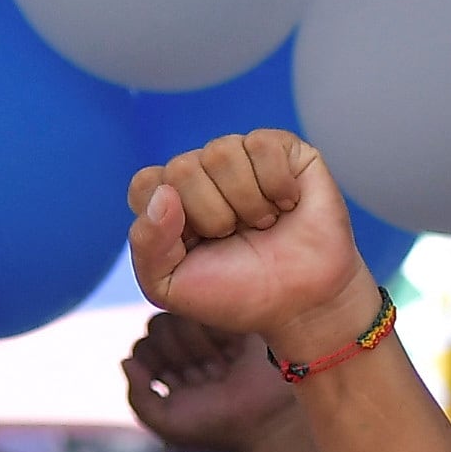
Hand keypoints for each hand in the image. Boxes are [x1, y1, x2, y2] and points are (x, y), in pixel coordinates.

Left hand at [124, 311, 297, 451]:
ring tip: (221, 365)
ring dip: (195, 344)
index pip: (142, 349)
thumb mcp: (167, 423)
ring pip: (178, 315)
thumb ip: (136, 398)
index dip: (153, 363)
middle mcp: (190, 351)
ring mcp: (212, 335)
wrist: (268, 419)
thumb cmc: (219, 426)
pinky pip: (205, 308)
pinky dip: (213, 330)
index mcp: (172, 374)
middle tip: (203, 375)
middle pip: (156, 327)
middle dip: (175, 353)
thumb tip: (126, 361)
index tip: (179, 385)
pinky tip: (231, 351)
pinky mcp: (233, 322)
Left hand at [128, 130, 376, 359]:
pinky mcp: (283, 151)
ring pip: (221, 153)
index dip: (172, 222)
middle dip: (214, 217)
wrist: (303, 306)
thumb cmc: (239, 294)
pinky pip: (262, 145)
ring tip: (266, 225)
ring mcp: (241, 158)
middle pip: (183, 168)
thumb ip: (146, 245)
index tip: (199, 249)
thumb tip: (165, 194)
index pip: (147, 184)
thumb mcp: (170, 287)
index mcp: (170, 201)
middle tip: (238, 239)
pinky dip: (277, 184)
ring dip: (248, 204)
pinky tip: (288, 204)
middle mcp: (203, 173)